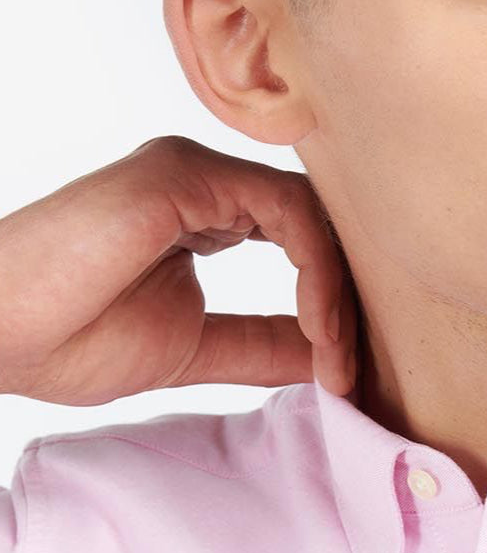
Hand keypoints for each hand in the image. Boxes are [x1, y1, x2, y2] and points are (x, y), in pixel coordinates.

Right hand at [0, 135, 356, 404]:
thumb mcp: (192, 351)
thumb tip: (329, 361)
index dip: (331, 309)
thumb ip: (261, 346)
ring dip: (336, 293)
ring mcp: (193, 174)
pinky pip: (285, 209)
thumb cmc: (64, 339)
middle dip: (347, 299)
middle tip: (354, 372)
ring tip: (335, 359)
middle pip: (314, 224)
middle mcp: (203, 185)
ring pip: (309, 214)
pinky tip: (317, 328)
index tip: (343, 379)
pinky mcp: (185, 174)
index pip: (299, 245)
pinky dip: (316, 271)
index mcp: (201, 218)